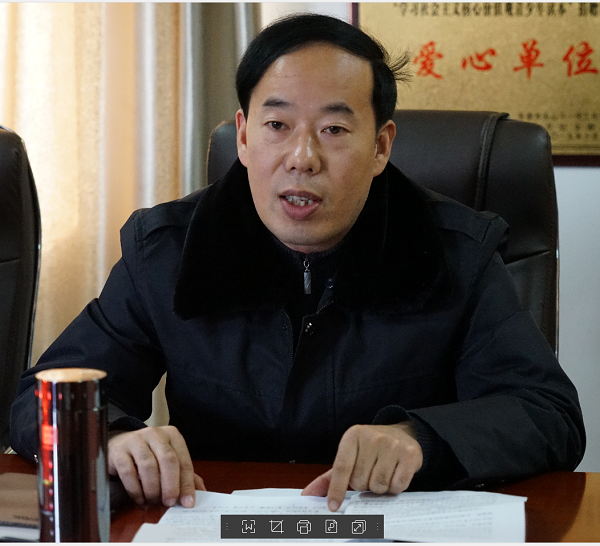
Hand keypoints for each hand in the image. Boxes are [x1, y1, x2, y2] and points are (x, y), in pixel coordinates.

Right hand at [108, 425, 205, 507]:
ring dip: (153, 489)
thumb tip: (201, 490)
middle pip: (168, 460)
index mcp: (172, 435)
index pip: (183, 460)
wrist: (119, 444)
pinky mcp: (119, 451)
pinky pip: (129, 472)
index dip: (187, 483)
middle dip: (170, 486)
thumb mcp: (168, 459)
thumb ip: (185, 474)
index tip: (188, 502)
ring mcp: (136, 440)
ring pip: (148, 466)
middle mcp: (155, 434)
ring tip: (153, 501)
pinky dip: (136, 490)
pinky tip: (139, 498)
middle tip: (169, 502)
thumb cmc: (149, 454)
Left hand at [302, 422, 422, 510]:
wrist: (403, 434)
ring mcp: (392, 445)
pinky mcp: (409, 455)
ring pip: (378, 486)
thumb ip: (328, 477)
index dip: (336, 489)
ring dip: (379, 487)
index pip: (341, 467)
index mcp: (353, 436)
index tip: (333, 506)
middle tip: (369, 473)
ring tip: (382, 473)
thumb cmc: (371, 449)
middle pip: (360, 481)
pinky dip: (394, 487)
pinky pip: (397, 486)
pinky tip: (394, 474)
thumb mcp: (350, 456)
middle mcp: (372, 438)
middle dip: (363, 484)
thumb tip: (308, 494)